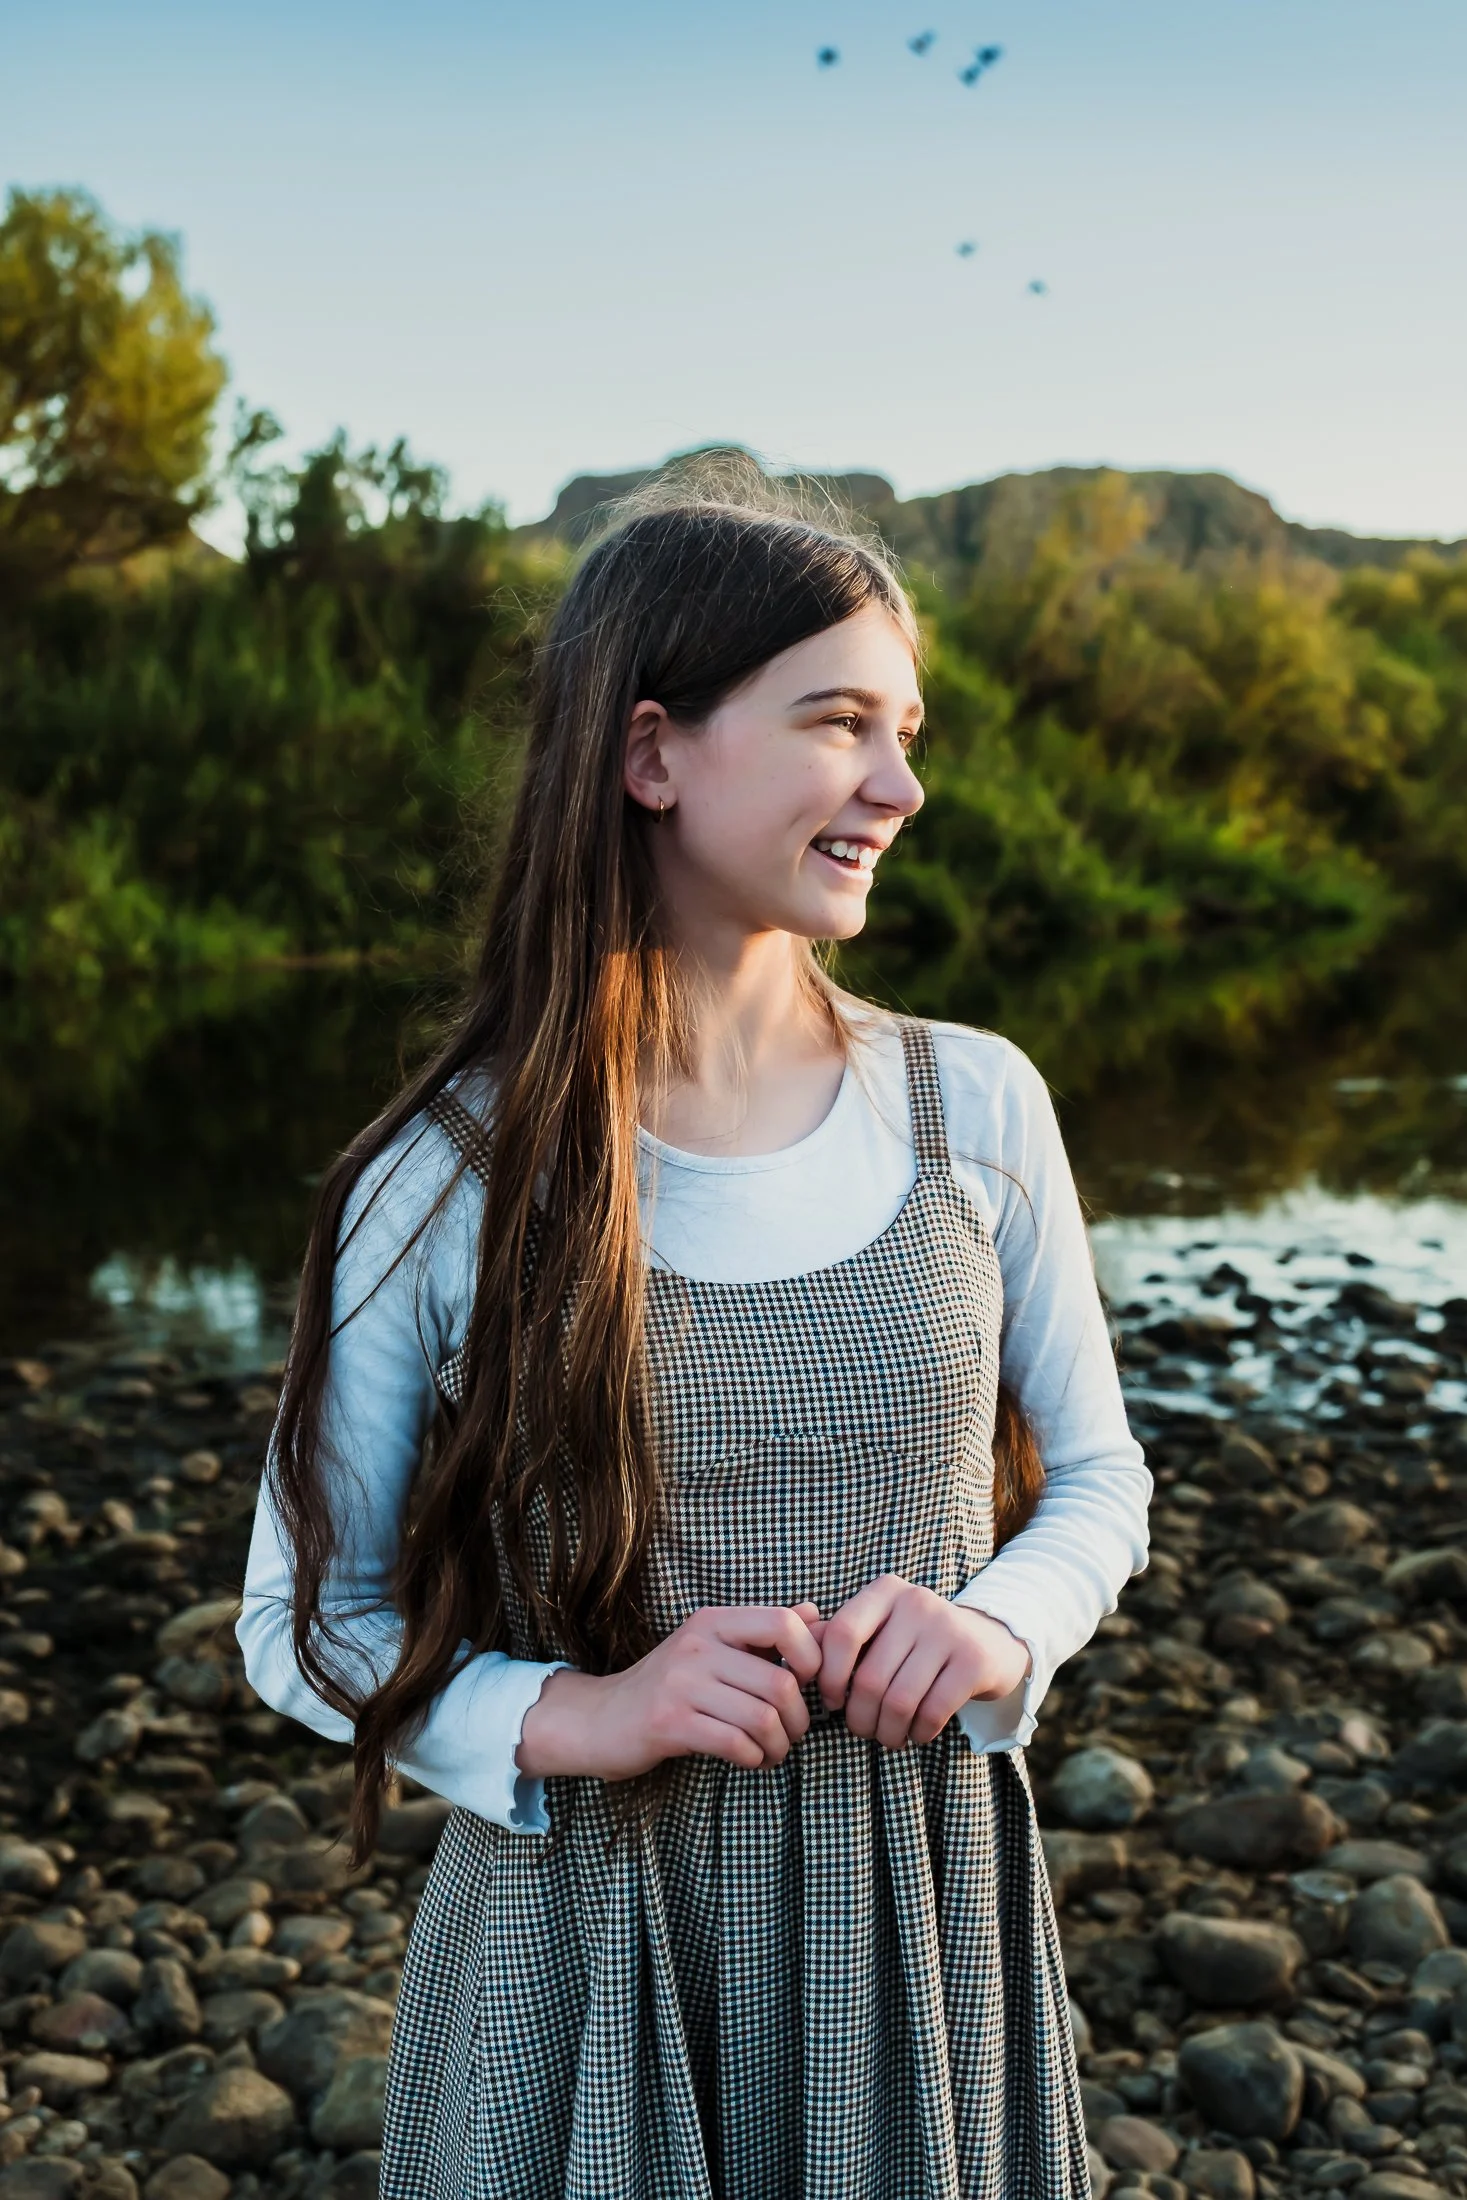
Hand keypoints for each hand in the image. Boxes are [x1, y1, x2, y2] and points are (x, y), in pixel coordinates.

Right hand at [516, 1601, 825, 1783]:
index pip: (784, 1623)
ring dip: (779, 1744)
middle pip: (781, 1682)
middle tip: (791, 1733)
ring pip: (763, 1718)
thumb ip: (763, 1634)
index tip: (804, 1685)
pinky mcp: (669, 1723)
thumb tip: (815, 1614)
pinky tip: (750, 1759)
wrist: (600, 1719)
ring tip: (772, 1750)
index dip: (810, 1657)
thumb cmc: (669, 1686)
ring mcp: (681, 1683)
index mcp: (713, 1622)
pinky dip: (754, 1758)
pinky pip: (735, 1743)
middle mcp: (698, 1645)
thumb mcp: (713, 1649)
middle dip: (799, 1719)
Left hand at [812, 1573, 1032, 1749]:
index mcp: (885, 1591)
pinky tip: (917, 1733)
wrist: (990, 1640)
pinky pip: (931, 1712)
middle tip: (862, 1729)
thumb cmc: (916, 1642)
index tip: (832, 1701)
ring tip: (887, 1735)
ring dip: (887, 1731)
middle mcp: (916, 1602)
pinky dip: (918, 1734)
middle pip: (869, 1678)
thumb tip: (793, 1656)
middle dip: (859, 1717)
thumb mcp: (879, 1630)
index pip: (841, 1634)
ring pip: (899, 1700)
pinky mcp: (973, 1661)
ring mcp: (948, 1630)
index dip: (828, 1676)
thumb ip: (835, 1639)